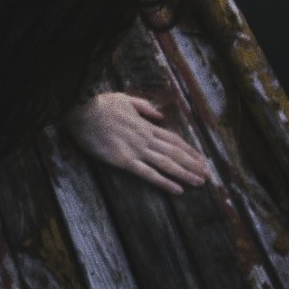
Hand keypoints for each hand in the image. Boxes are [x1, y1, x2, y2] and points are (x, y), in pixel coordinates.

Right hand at [63, 92, 208, 192]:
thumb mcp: (124, 99)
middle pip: (175, 153)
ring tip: (199, 183)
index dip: (189, 150)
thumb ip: (144, 107)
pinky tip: (177, 190)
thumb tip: (160, 115)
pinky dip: (164, 182)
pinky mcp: (124, 161)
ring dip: (185, 174)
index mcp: (145, 126)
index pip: (173, 139)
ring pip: (167, 164)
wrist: (81, 110)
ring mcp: (136, 150)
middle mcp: (145, 139)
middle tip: (207, 176)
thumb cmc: (99, 104)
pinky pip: (148, 173)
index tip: (201, 159)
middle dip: (193, 165)